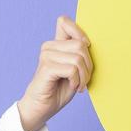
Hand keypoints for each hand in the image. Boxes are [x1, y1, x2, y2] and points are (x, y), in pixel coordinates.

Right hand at [17, 15, 91, 130]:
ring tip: (79, 85)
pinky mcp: (46, 68)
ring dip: (84, 76)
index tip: (85, 51)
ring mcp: (46, 56)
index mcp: (55, 44)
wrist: (41, 109)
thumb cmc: (58, 90)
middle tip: (84, 79)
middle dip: (88, 65)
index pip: (64, 21)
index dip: (80, 33)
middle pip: (80, 44)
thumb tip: (89, 43)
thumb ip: (79, 54)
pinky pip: (72, 69)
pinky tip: (73, 87)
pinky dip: (77, 81)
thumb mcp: (73, 69)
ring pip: (78, 58)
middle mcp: (49, 47)